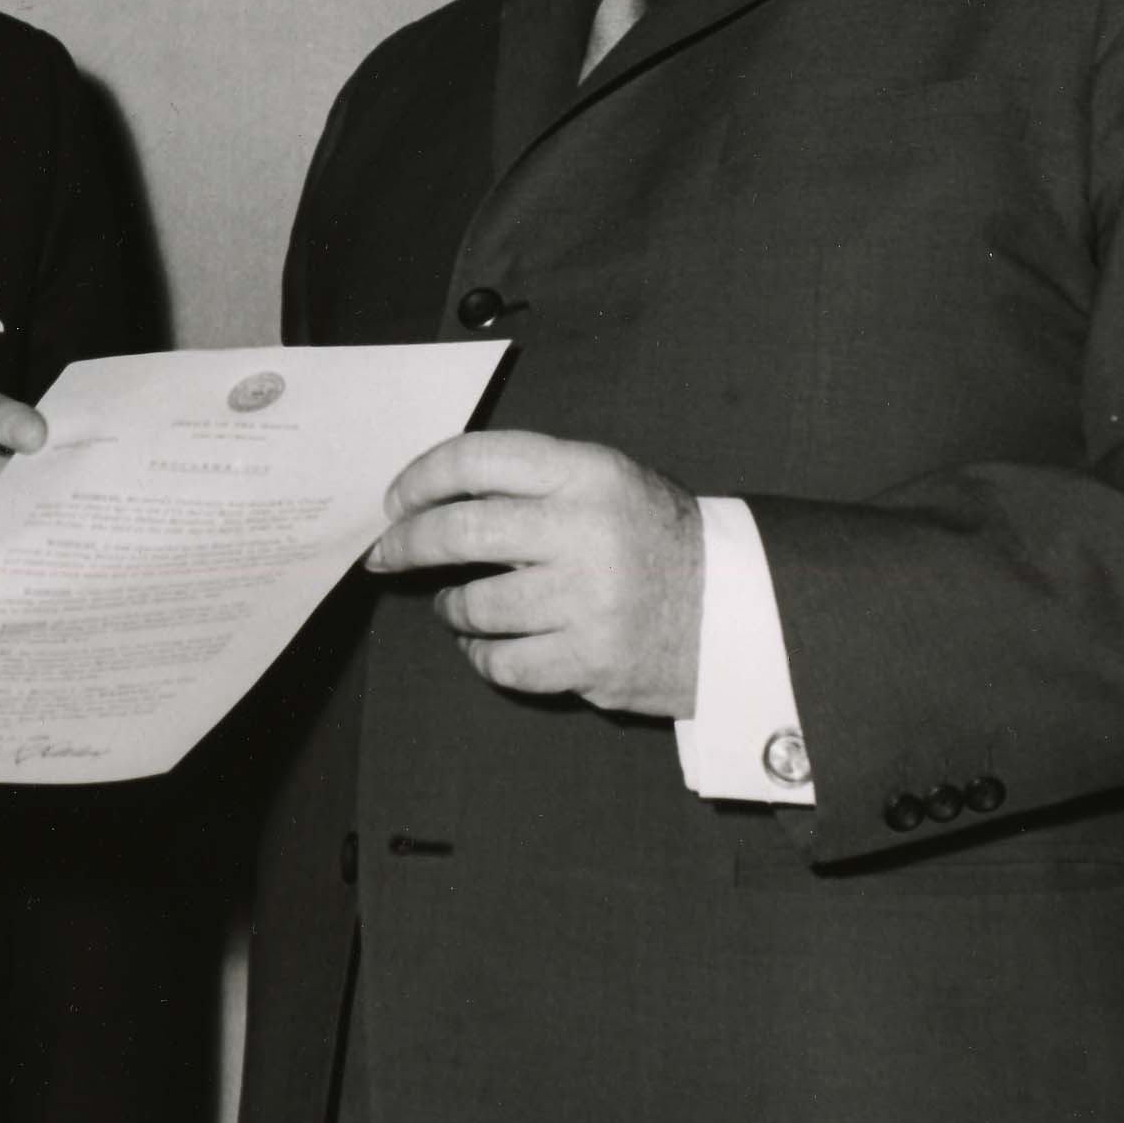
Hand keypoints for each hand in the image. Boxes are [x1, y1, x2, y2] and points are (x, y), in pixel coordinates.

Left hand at [365, 430, 703, 718]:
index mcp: (587, 474)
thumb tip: (429, 499)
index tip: (395, 500)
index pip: (476, 459)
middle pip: (459, 531)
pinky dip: (481, 654)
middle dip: (406, 544)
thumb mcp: (605, 481)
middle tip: (386, 554)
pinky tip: (486, 644)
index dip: (420, 478)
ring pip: (473, 605)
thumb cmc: (652, 537)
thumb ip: (531, 482)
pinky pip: (502, 663)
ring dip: (450, 606)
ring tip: (456, 604)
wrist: (737, 608)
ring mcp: (588, 601)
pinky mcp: (591, 661)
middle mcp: (585, 531)